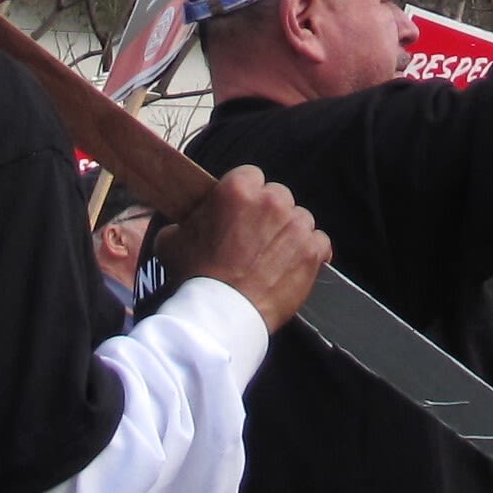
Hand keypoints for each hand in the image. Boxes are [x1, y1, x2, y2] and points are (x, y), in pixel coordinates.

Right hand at [154, 166, 329, 330]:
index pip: (250, 176)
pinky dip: (309, 253)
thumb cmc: (197, 279)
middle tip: (253, 239)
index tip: (240, 212)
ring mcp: (295, 226)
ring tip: (272, 257)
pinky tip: (293, 265)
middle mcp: (271, 201)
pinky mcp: (312, 251)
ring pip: (299, 219)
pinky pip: (319, 242)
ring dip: (289, 234)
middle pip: (278, 197)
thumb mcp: (172, 242)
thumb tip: (183, 225)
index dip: (245, 196)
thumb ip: (184, 224)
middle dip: (268, 214)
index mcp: (237, 190)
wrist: (221, 315)